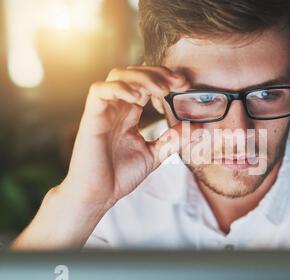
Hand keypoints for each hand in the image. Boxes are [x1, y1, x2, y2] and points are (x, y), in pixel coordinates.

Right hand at [11, 66, 199, 249]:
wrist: (98, 195)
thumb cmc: (120, 176)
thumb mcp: (155, 154)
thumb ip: (173, 139)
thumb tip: (198, 129)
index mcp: (129, 113)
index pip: (146, 84)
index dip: (166, 79)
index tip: (185, 85)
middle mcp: (116, 107)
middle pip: (134, 73)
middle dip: (158, 73)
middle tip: (177, 82)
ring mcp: (103, 110)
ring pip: (118, 75)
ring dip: (142, 77)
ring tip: (161, 90)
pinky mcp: (91, 116)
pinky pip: (99, 90)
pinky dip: (119, 88)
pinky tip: (136, 97)